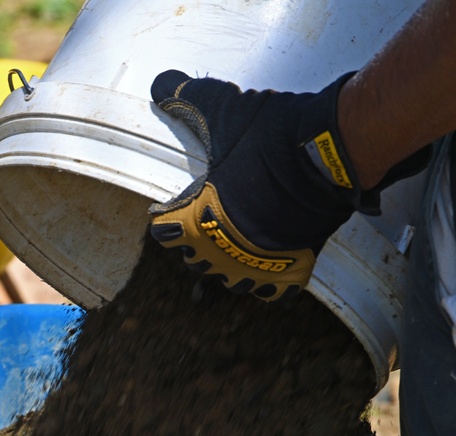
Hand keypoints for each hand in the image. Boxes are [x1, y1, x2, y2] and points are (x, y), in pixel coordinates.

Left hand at [147, 70, 426, 300]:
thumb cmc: (274, 135)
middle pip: (196, 259)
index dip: (166, 219)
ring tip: (230, 252)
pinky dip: (267, 285)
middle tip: (202, 227)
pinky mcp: (294, 266)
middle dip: (196, 244)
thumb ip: (189, 99)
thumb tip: (161, 85)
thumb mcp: (225, 111)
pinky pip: (273, 292)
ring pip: (231, 281)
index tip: (168, 211)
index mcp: (198, 215)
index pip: (164, 232)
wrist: (333, 152)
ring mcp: (258, 260)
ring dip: (227, 267)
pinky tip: (266, 272)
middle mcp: (223, 245)